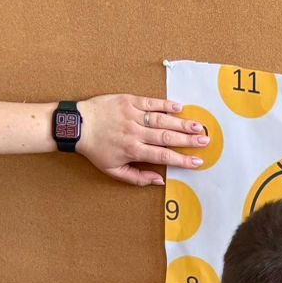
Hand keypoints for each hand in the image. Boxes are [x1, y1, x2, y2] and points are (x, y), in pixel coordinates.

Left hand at [76, 94, 209, 186]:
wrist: (76, 125)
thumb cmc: (95, 149)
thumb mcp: (112, 170)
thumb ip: (137, 178)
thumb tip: (159, 181)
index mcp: (132, 150)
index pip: (163, 156)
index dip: (182, 160)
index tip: (197, 162)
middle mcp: (135, 132)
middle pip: (167, 137)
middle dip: (188, 140)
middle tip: (206, 141)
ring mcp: (132, 115)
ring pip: (162, 120)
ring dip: (182, 123)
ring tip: (199, 126)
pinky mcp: (128, 101)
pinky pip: (150, 102)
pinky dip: (165, 105)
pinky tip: (180, 107)